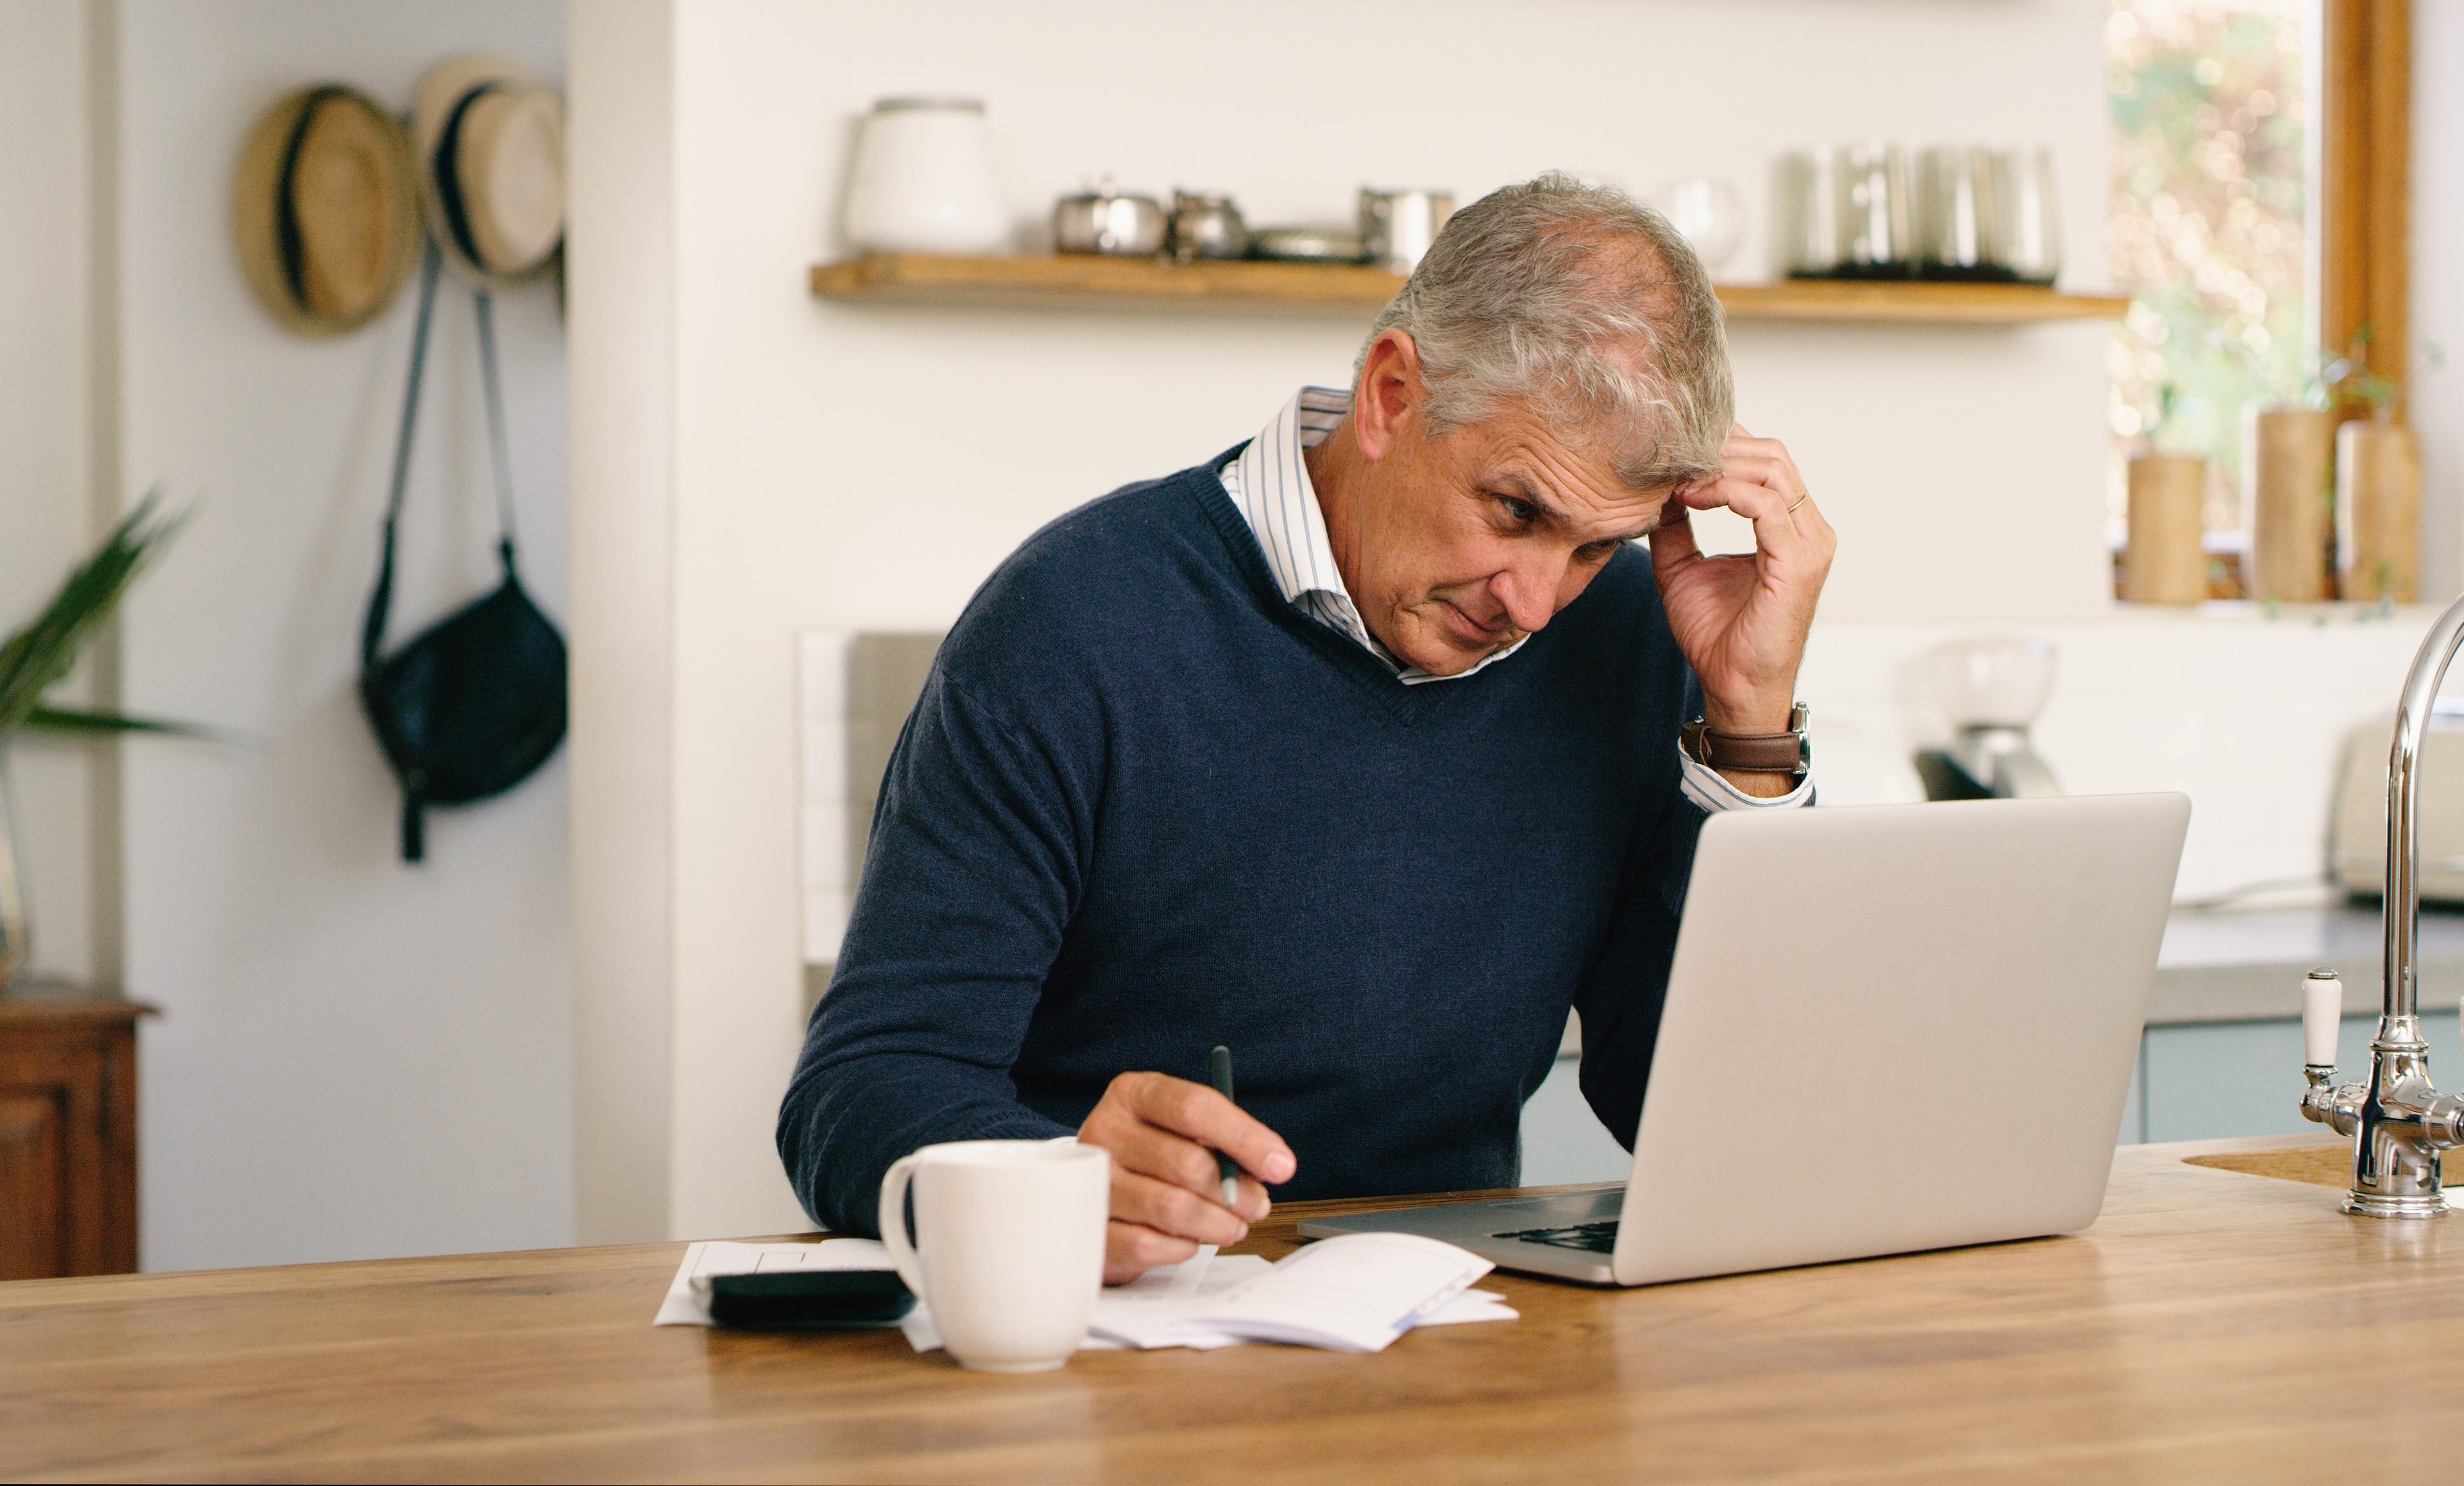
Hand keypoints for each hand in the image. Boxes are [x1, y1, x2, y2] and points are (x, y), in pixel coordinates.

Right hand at [1077, 1071, 1295, 1284]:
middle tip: (1256, 1205)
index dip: (1245, 1138)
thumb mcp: (1183, 1132)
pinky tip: (1188, 1241)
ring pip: (1172, 1208)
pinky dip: (1182, 1248)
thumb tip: (1272, 1166)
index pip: (1194, 1107)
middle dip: (1237, 1192)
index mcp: (1133, 1094)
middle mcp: (1105, 1131)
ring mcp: (1092, 1182)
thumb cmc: (1152, 1158)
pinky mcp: (1089, 1229)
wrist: (1091, 1191)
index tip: (1280, 1165)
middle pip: (1188, 1163)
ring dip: (1217, 1224)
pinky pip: (1149, 1244)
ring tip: (1231, 1226)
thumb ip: (1225, 1143)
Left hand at [1649, 425, 1835, 745]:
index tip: (1674, 453)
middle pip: (1772, 455)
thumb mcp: (1681, 567)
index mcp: (1788, 526)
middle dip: (1720, 448)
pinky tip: (1690, 498)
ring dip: (1718, 467)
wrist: (1733, 686)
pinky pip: (1766, 504)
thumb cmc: (1716, 635)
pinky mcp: (1797, 562)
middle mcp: (1808, 529)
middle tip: (1673, 458)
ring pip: (1772, 470)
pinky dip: (1725, 492)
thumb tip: (1654, 488)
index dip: (1721, 447)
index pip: (1765, 461)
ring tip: (1677, 478)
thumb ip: (1674, 525)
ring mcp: (1808, 544)